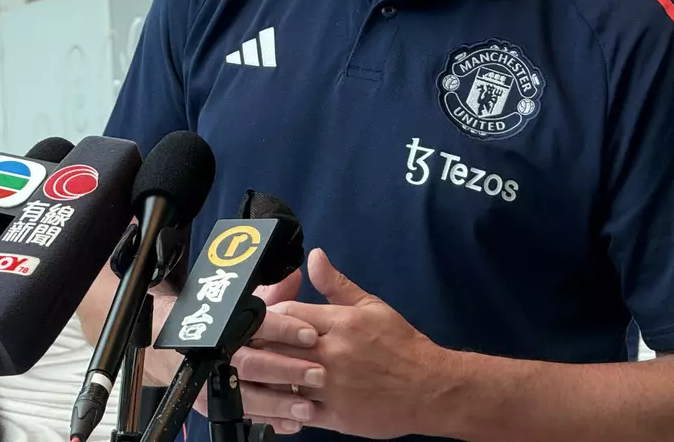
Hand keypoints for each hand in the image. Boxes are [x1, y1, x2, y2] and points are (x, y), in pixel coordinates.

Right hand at [221, 267, 325, 434]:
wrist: (177, 349)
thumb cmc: (223, 324)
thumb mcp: (245, 303)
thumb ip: (274, 293)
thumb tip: (296, 273)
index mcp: (229, 322)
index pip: (257, 323)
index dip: (285, 329)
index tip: (311, 334)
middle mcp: (218, 352)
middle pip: (252, 363)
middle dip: (287, 370)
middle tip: (318, 373)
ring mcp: (212, 380)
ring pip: (247, 394)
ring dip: (280, 402)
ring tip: (308, 406)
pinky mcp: (212, 404)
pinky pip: (243, 416)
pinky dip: (270, 421)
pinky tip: (293, 422)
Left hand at [263, 249, 458, 438]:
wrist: (431, 389)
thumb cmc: (402, 345)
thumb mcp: (371, 306)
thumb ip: (336, 284)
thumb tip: (314, 256)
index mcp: (340, 323)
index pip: (287, 314)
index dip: (269, 315)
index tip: (259, 318)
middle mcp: (333, 354)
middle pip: (278, 345)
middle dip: (258, 344)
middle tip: (241, 343)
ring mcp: (333, 388)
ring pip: (284, 380)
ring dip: (266, 376)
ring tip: (250, 372)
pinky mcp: (336, 417)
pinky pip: (297, 412)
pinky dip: (282, 406)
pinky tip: (274, 400)